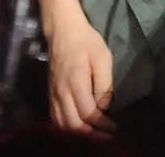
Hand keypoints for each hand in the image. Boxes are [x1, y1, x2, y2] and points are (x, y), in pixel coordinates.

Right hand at [46, 15, 115, 135]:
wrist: (62, 29)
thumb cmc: (86, 40)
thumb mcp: (103, 57)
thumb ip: (104, 84)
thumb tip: (104, 107)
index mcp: (76, 81)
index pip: (88, 113)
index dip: (102, 125)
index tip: (114, 127)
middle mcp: (62, 91)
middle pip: (73, 124)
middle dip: (91, 135)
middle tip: (105, 136)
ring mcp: (53, 93)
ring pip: (62, 124)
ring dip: (77, 134)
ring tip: (93, 134)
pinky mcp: (50, 92)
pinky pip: (54, 117)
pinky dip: (65, 128)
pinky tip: (76, 127)